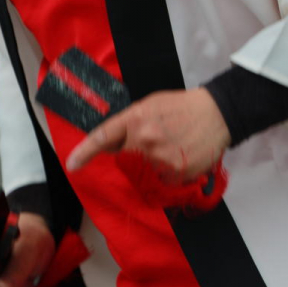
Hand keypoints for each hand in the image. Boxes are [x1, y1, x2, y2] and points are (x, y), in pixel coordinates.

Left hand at [66, 87, 229, 180]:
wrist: (216, 114)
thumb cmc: (180, 106)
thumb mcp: (149, 105)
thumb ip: (128, 122)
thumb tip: (112, 143)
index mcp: (135, 119)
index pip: (102, 138)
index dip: (84, 153)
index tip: (72, 165)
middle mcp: (144, 140)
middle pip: (122, 159)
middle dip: (129, 154)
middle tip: (149, 143)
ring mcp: (160, 160)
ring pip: (142, 173)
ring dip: (148, 165)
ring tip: (167, 148)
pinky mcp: (176, 175)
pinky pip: (161, 181)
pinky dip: (165, 173)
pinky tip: (177, 157)